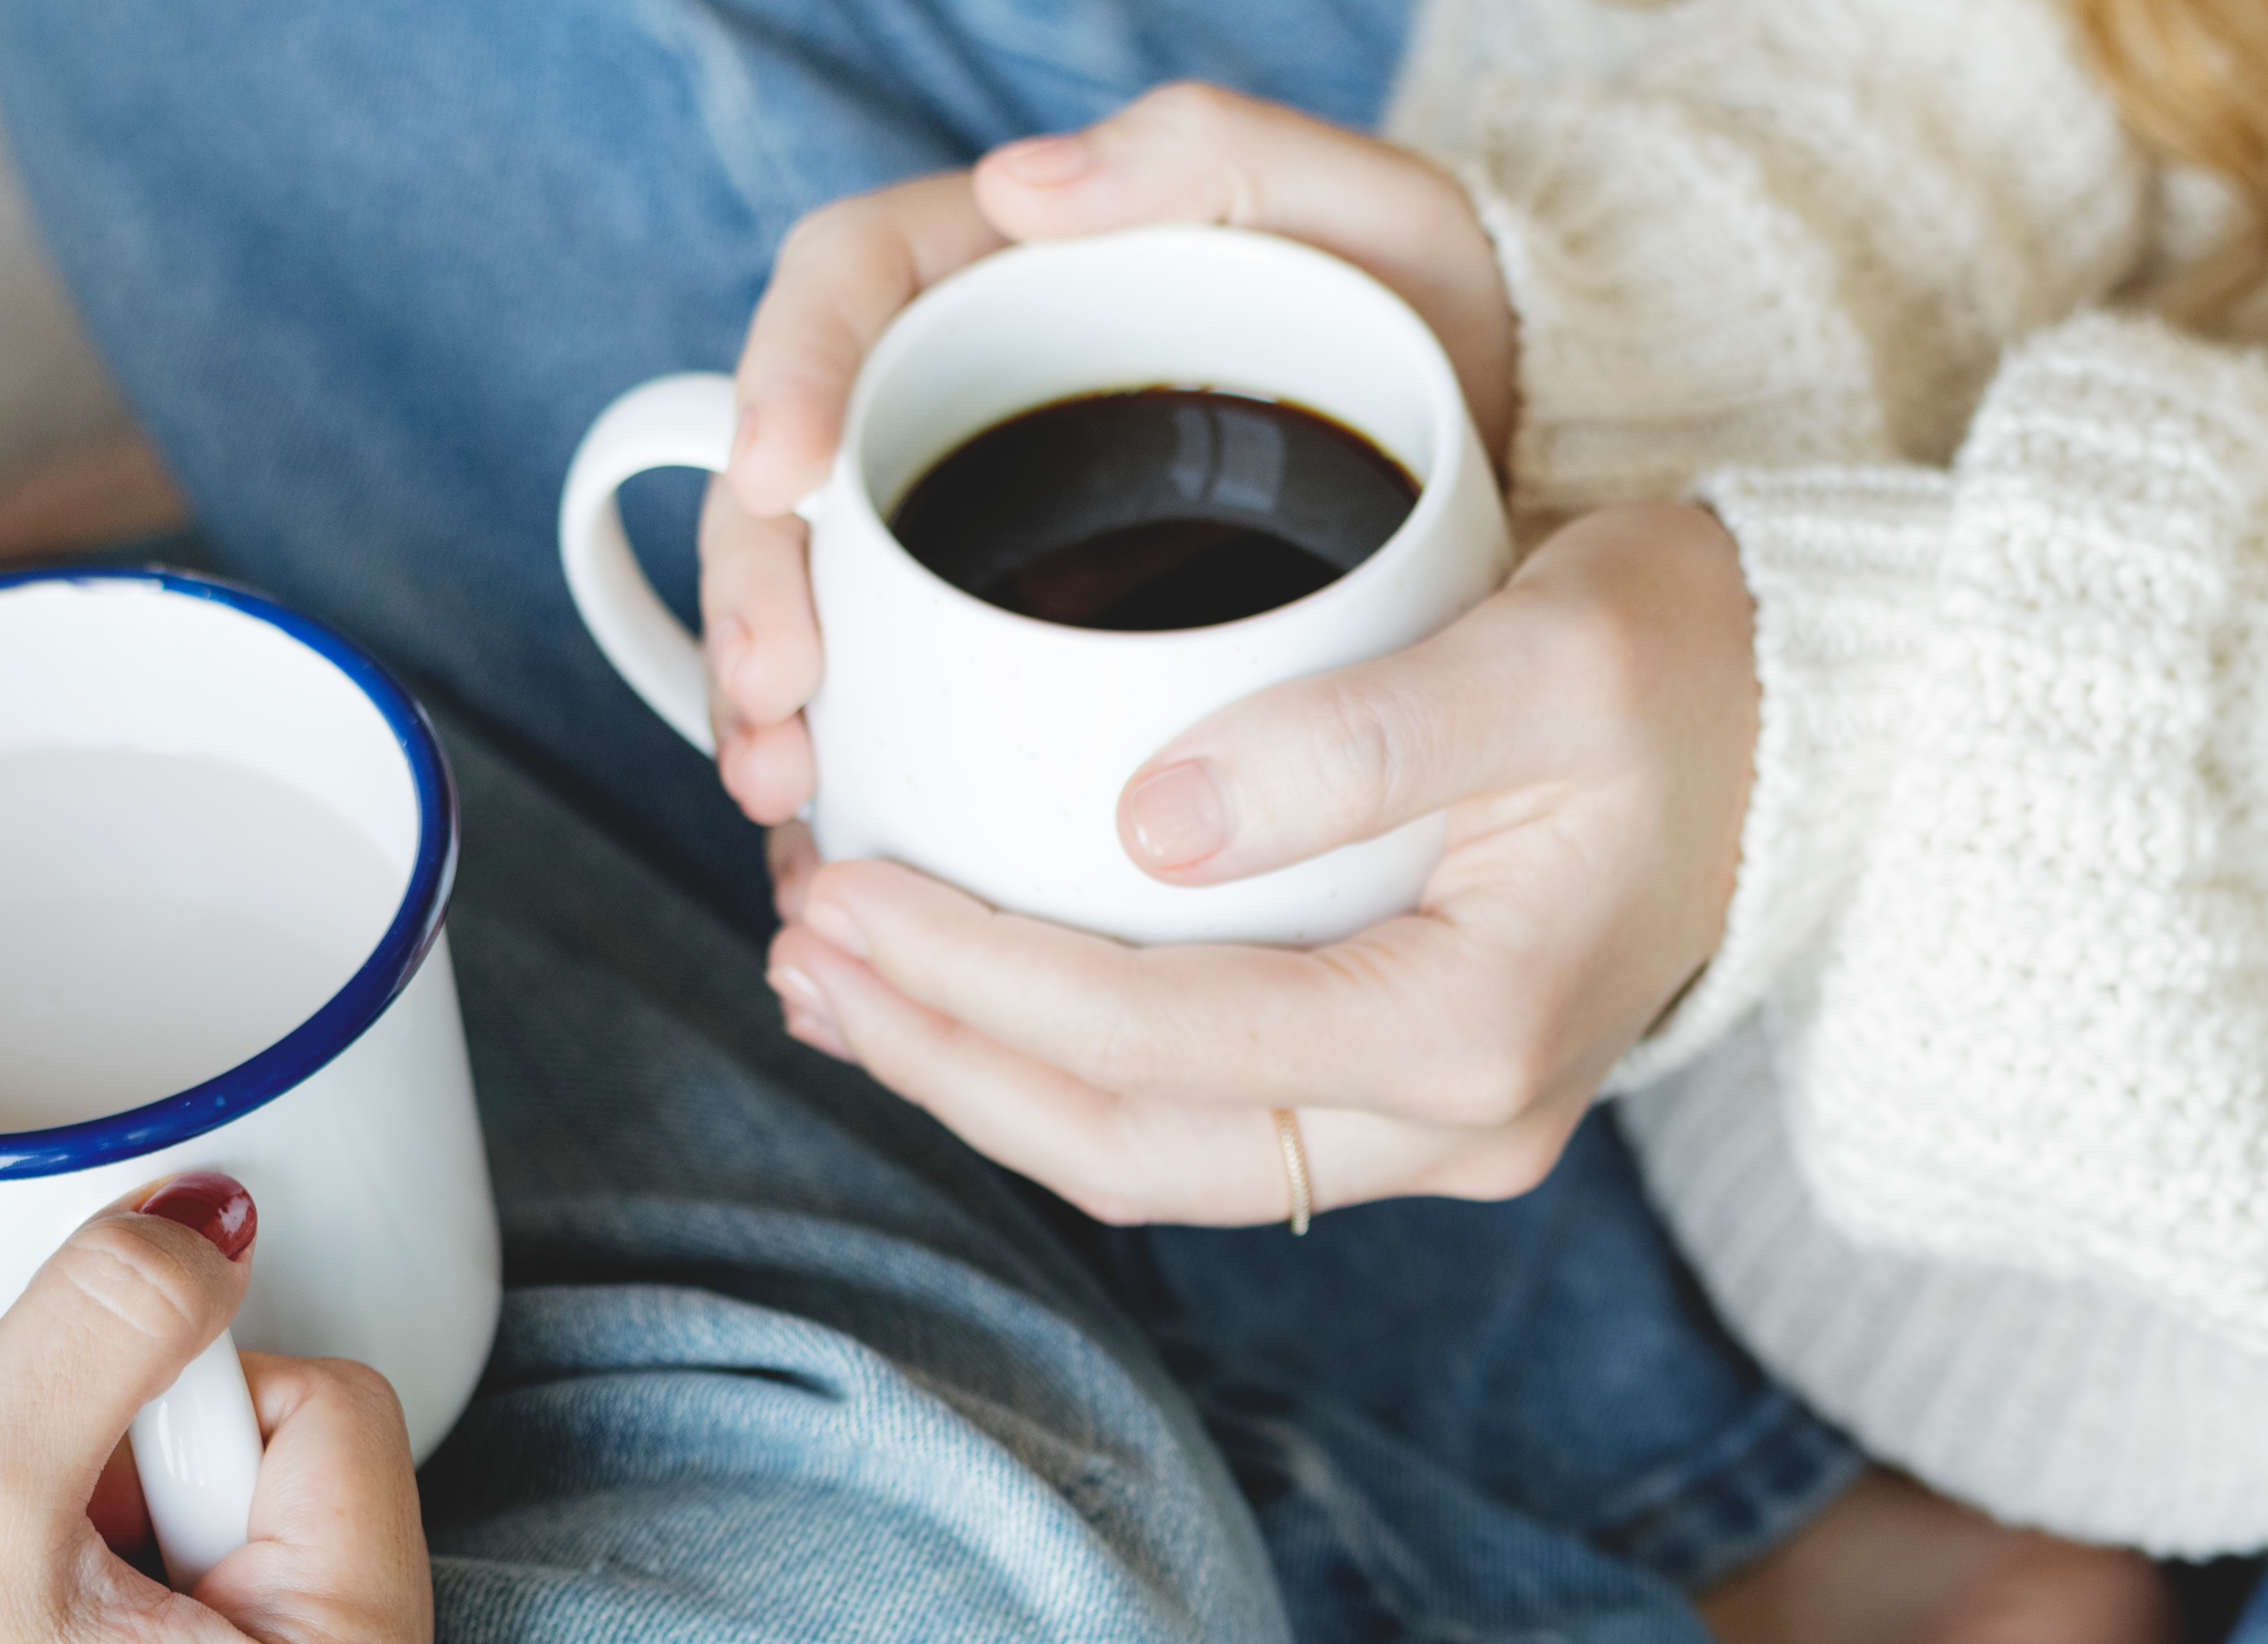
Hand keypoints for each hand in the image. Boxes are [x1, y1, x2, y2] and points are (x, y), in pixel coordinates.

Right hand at [696, 84, 1516, 833]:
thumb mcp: (1368, 215)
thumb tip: (1021, 189)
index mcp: (1009, 277)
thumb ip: (1214, 158)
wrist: (1508, 485)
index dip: (789, 368)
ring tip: (793, 801)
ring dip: (777, 716)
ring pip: (828, 615)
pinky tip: (855, 861)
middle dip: (759, 591)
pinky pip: (900, 718)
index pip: (852, 285)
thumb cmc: (1434, 333)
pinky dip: (865, 793)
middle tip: (779, 698)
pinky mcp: (1012, 655)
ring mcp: (979, 541)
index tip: (780, 473)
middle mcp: (968, 407)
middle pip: (801, 478)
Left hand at [760, 496, 1756, 1219]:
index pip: (1165, 1038)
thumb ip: (1358, 738)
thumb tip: (1147, 821)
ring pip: (1158, 1160)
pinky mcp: (1413, 1097)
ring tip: (836, 982)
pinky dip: (1065, 1073)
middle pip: (1137, 1147)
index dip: (979, 979)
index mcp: (1479, 1030)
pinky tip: (964, 996)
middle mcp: (1460, 1125)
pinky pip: (1203, 1123)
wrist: (1827, 727)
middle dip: (946, 1059)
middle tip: (799, 947)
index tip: (841, 889)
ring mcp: (1440, 1133)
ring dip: (984, 1084)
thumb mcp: (1549, 652)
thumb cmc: (1694, 660)